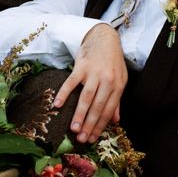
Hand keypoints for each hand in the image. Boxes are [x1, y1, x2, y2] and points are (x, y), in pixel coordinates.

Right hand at [53, 23, 126, 142]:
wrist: (104, 37)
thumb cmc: (112, 61)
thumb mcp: (120, 79)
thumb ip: (116, 100)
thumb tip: (116, 121)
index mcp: (118, 86)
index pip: (108, 110)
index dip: (100, 126)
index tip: (92, 139)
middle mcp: (108, 80)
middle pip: (98, 106)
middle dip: (90, 125)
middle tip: (81, 139)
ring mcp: (94, 73)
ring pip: (86, 97)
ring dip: (79, 114)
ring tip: (73, 129)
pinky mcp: (81, 66)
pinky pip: (71, 82)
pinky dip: (64, 94)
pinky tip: (58, 105)